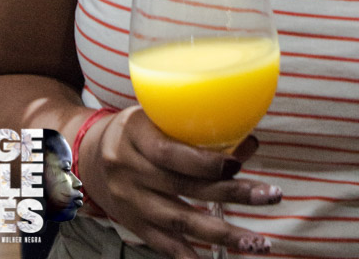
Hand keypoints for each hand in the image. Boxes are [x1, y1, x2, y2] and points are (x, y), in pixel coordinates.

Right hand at [77, 106, 281, 257]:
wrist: (88, 156)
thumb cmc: (135, 129)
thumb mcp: (153, 113)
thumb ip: (190, 126)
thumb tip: (249, 141)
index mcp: (136, 135)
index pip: (171, 152)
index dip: (205, 161)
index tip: (239, 163)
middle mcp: (131, 170)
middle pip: (184, 187)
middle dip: (232, 194)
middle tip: (270, 195)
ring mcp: (132, 202)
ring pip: (180, 221)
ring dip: (223, 234)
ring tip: (257, 241)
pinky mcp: (134, 225)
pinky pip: (165, 245)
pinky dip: (190, 256)